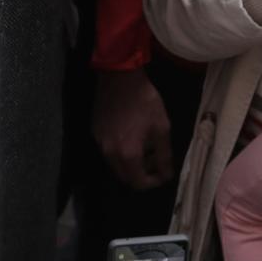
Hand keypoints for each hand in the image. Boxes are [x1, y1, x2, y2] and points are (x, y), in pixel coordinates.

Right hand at [92, 67, 174, 189]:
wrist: (119, 77)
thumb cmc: (145, 101)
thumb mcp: (161, 127)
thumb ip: (164, 155)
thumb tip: (166, 175)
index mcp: (128, 154)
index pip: (138, 183)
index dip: (153, 182)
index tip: (163, 172)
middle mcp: (110, 154)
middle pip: (125, 177)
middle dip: (141, 175)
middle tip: (154, 161)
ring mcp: (99, 143)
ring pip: (115, 165)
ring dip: (130, 164)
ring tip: (144, 148)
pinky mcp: (94, 132)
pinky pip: (108, 151)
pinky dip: (120, 152)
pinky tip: (130, 136)